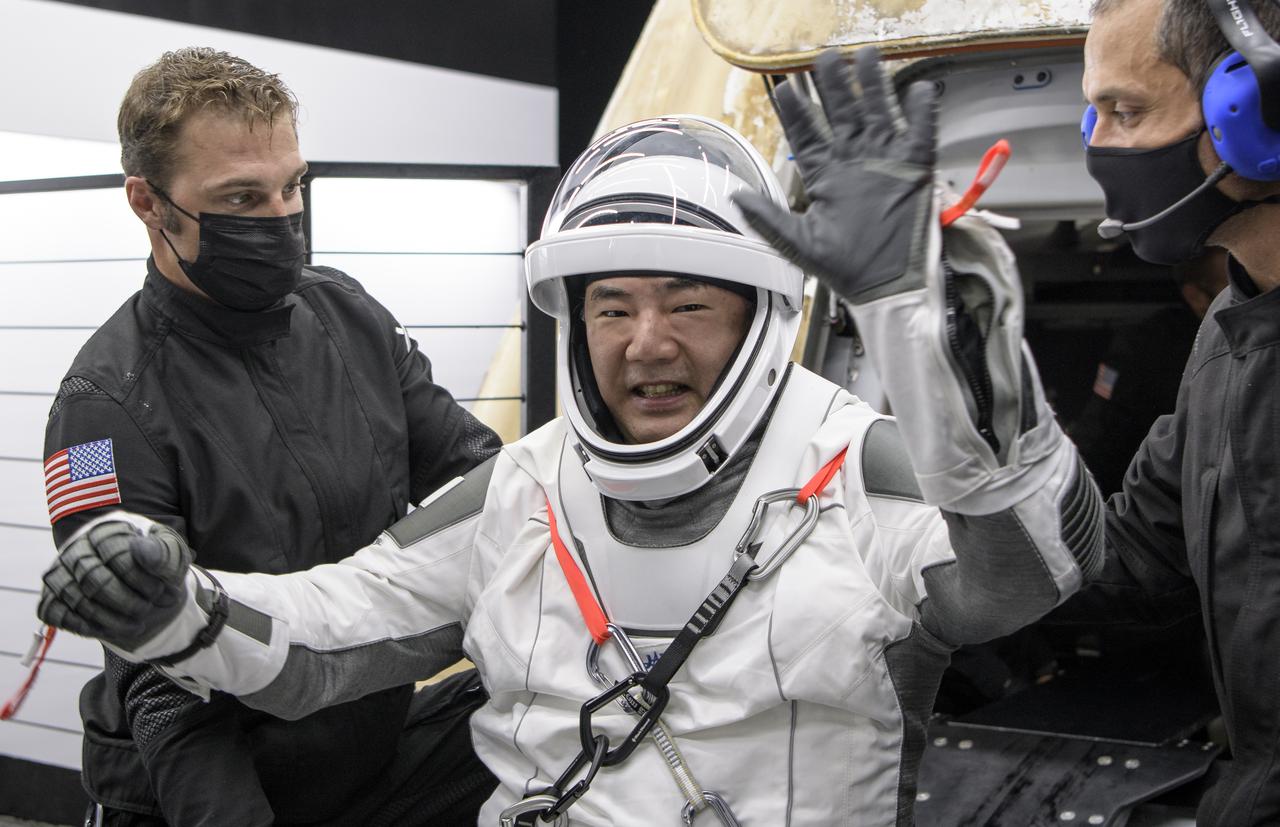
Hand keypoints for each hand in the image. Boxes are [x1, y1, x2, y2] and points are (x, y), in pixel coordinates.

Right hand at [38, 516, 191, 650]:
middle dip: (125, 601)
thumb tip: (139, 549)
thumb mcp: (171, 555)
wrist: (146, 588)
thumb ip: (162, 551)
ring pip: (75, 598)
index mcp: (107, 531)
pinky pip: (54, 613)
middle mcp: (78, 548)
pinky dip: (81, 626)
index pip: (114, 554)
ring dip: (108, 618)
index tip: (160, 591)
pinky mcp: (52, 596)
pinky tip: (108, 630)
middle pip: (93, 578)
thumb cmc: (157, 566)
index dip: (139, 577)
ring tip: (136, 625)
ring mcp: (61, 572)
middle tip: (146, 610)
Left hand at [734, 47, 938, 302]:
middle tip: (825, 58)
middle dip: (833, 84)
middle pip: (841, 112)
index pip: (805, 133)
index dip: (796, 110)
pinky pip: (921, 131)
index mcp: (824, 174)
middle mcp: (853, 161)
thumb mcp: (799, 243)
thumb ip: (768, 218)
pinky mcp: (915, 168)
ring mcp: (884, 161)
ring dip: (872, 84)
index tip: (786, 88)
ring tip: (866, 57)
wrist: (885, 287)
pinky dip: (921, 110)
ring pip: (877, 111)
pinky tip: (918, 90)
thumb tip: (735, 197)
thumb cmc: (843, 268)